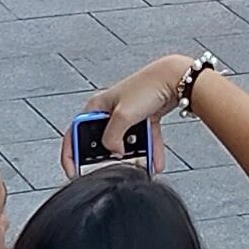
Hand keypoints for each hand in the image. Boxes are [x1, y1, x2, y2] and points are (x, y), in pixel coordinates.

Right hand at [80, 54, 204, 161]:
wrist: (176, 78)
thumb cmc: (147, 86)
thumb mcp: (123, 117)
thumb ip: (112, 139)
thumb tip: (113, 152)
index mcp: (97, 106)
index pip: (75, 132)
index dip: (71, 153)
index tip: (73, 171)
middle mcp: (110, 109)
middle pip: (102, 139)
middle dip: (108, 157)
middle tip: (111, 169)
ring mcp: (128, 114)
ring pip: (126, 141)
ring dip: (134, 156)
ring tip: (140, 166)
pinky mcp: (144, 117)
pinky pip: (144, 139)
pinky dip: (149, 151)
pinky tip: (154, 162)